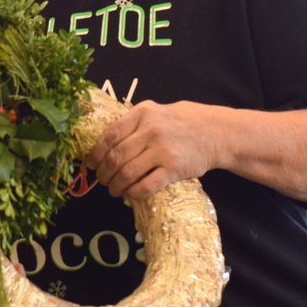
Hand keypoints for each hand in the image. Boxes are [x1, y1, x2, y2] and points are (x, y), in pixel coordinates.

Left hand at [84, 100, 219, 201]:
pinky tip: (130, 194)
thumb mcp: (154, 112)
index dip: (96, 153)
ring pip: (127, 173)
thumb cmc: (180, 122)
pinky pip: (146, 186)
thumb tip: (103, 145)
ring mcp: (163, 150)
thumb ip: (131, 124)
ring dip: (116, 186)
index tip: (91, 164)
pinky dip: (133, 193)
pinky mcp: (174, 169)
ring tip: (114, 190)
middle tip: (102, 181)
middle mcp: (151, 130)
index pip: (110, 136)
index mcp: (141, 114)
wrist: (215, 132)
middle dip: (104, 173)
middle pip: (116, 157)